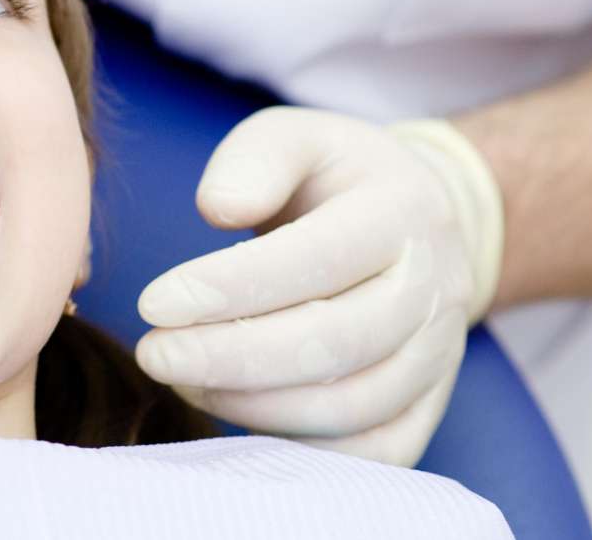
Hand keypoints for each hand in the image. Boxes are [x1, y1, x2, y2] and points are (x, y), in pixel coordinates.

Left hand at [135, 107, 503, 465]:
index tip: (153, 304)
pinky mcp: (429, 404)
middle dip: (231, 357)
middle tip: (154, 355)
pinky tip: (239, 422)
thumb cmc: (334, 179)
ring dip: (256, 406)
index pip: (316, 259)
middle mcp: (432, 287)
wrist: (418, 222)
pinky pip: (375, 451)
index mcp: (400, 212)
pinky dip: (305, 452)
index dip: (231, 287)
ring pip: (351, 406)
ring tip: (185, 382)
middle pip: (335, 343)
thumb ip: (253, 161)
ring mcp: (438, 354)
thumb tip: (218, 208)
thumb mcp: (295, 138)